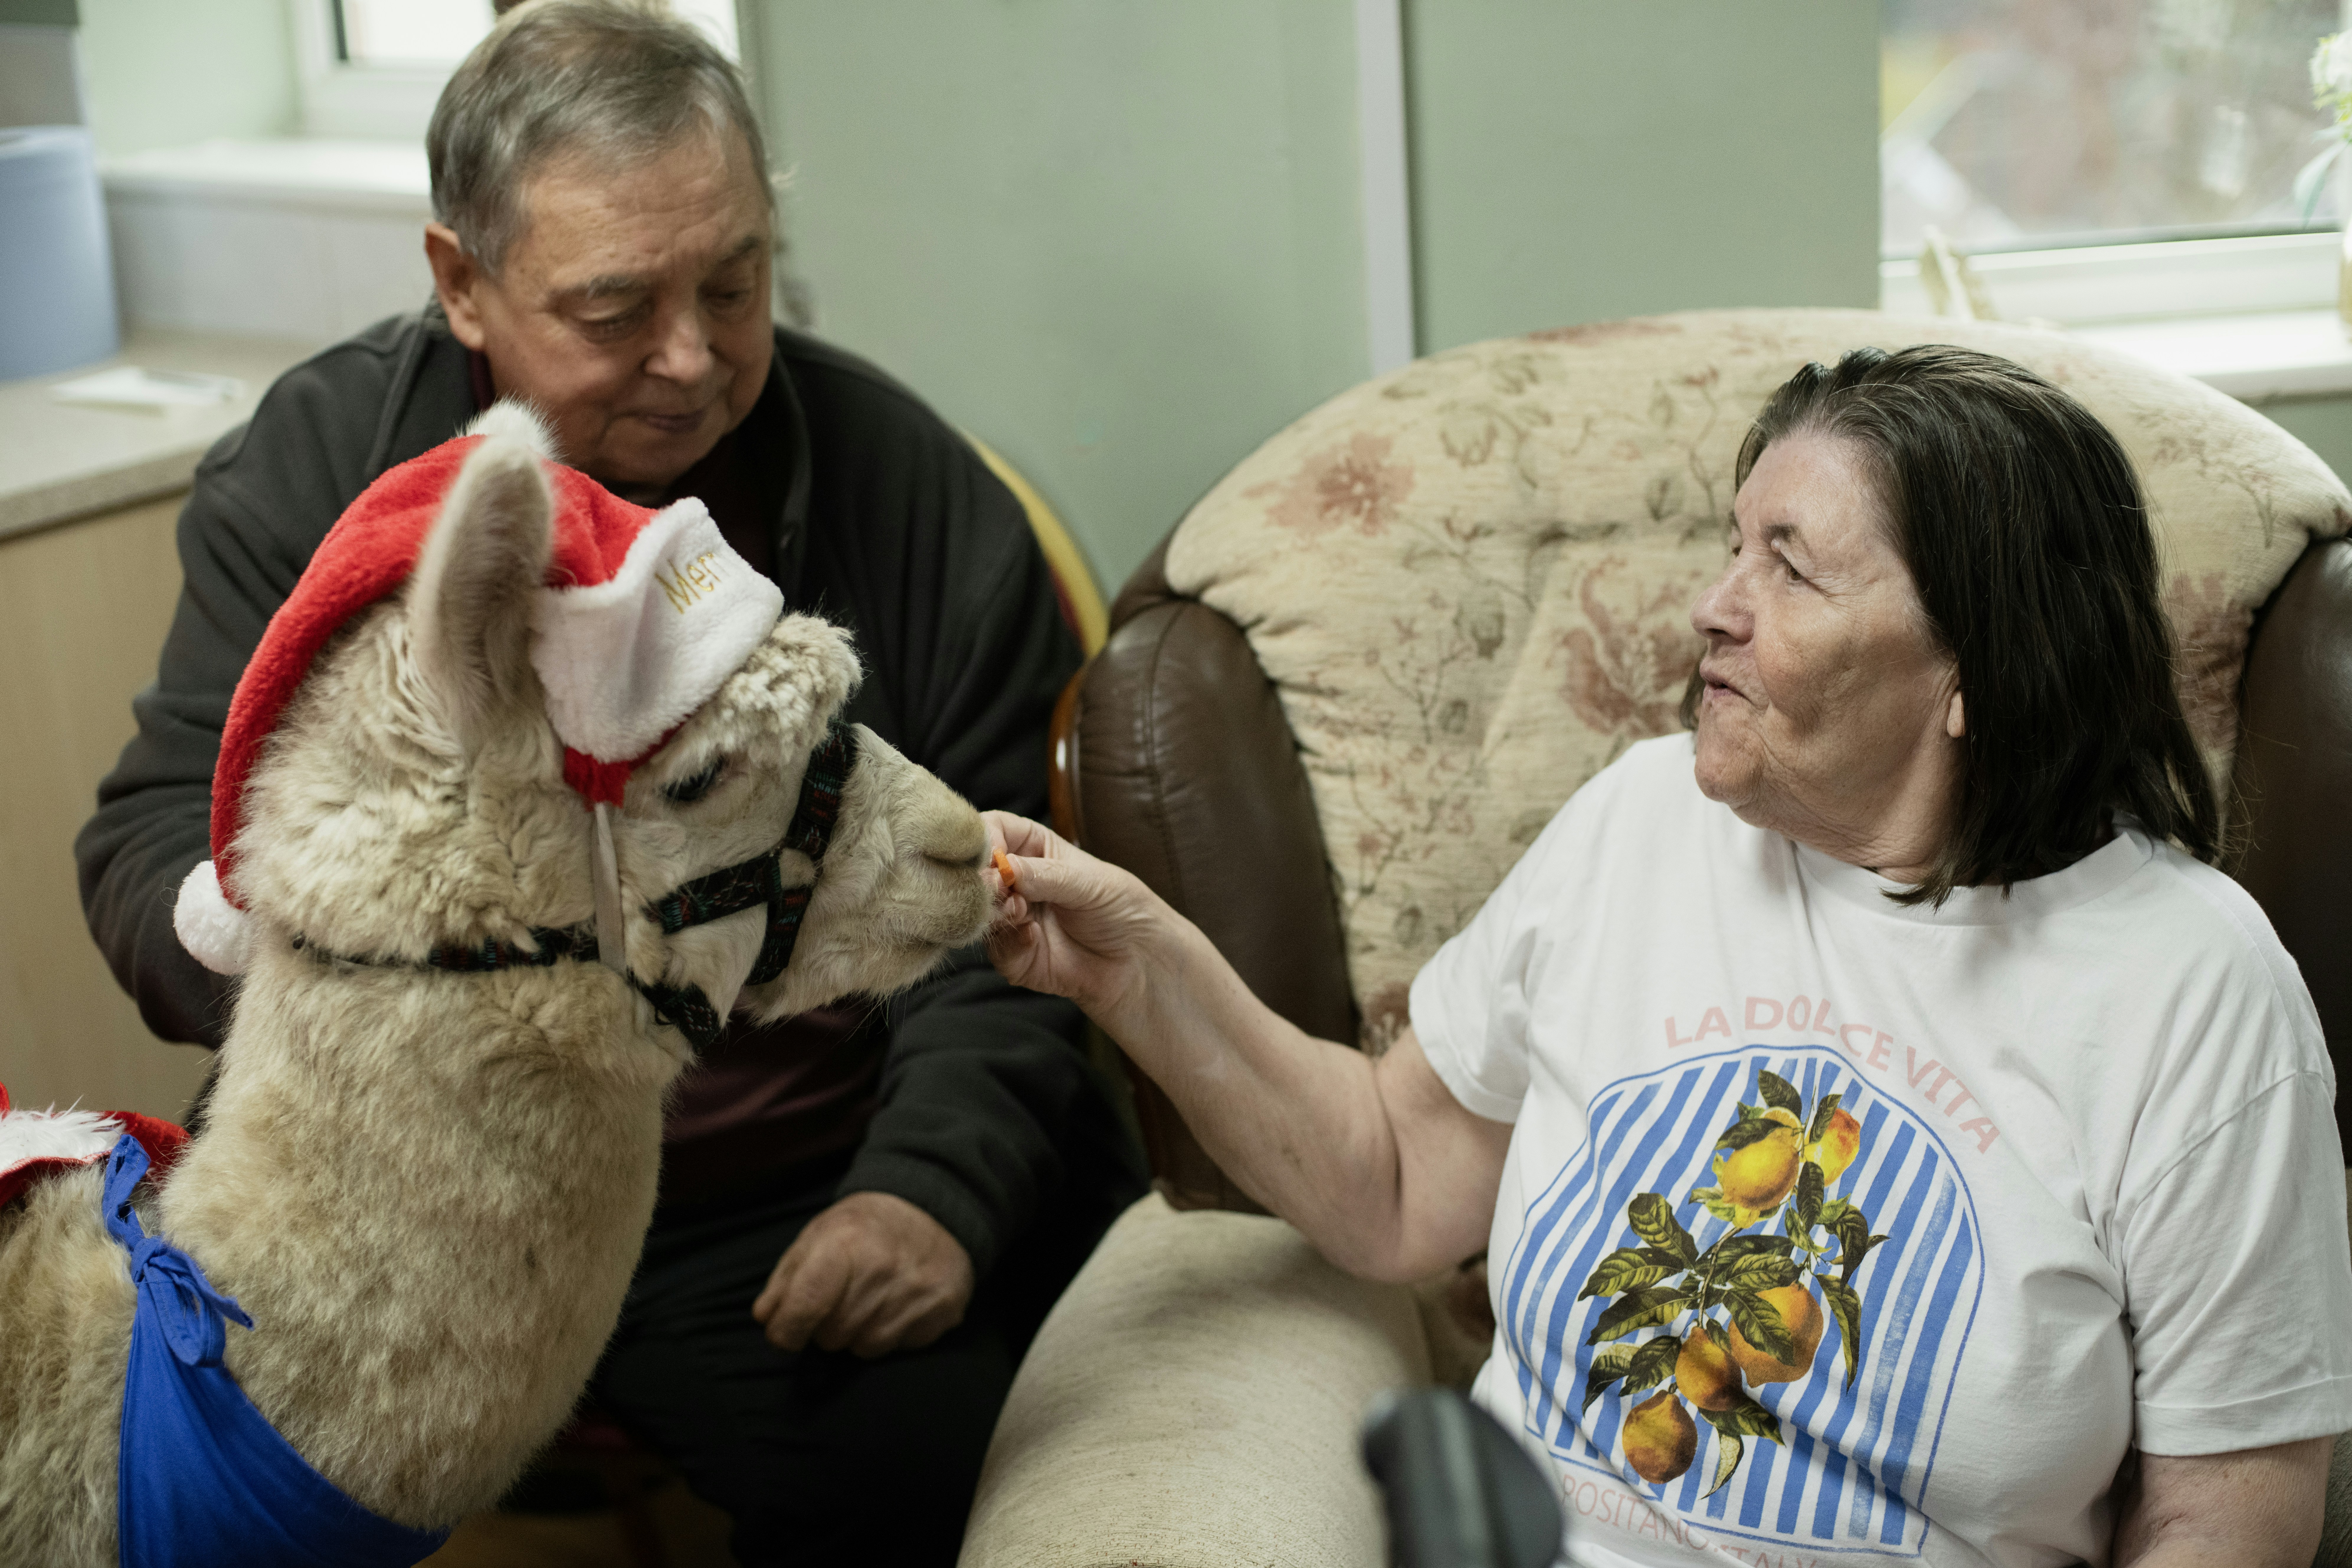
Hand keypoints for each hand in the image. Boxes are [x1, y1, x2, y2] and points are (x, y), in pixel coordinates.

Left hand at [750, 1191, 973, 1356]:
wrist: (932, 1208)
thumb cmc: (864, 1227)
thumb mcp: (817, 1236)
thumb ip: (786, 1279)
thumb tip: (766, 1318)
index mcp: (843, 1244)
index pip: (803, 1309)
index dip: (785, 1331)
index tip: (784, 1332)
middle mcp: (882, 1269)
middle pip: (831, 1337)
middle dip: (827, 1326)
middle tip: (842, 1297)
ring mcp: (917, 1291)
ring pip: (866, 1348)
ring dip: (860, 1333)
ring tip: (872, 1299)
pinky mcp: (944, 1309)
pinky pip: (901, 1347)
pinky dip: (895, 1333)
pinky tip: (900, 1303)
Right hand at [984, 810, 1166, 1018]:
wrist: (1141, 961)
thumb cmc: (1121, 908)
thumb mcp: (1089, 882)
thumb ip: (1044, 875)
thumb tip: (1002, 868)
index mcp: (1035, 849)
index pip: (994, 830)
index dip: (984, 838)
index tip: (990, 854)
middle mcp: (1018, 883)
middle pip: (978, 873)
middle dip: (985, 880)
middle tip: (1000, 888)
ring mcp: (1015, 920)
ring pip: (981, 912)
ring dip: (996, 911)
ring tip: (1020, 911)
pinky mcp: (1017, 957)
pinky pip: (998, 949)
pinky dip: (1010, 941)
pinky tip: (1033, 936)